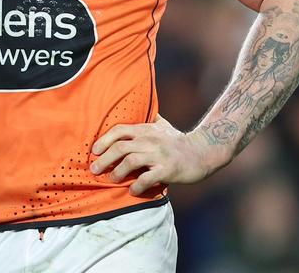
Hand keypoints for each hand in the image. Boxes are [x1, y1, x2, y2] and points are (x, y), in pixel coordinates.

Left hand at [89, 116, 228, 195]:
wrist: (204, 152)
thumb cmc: (178, 140)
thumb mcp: (162, 125)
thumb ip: (148, 118)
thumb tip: (137, 108)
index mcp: (146, 129)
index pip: (119, 130)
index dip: (103, 140)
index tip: (93, 151)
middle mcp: (150, 140)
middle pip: (120, 147)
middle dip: (104, 159)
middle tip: (94, 170)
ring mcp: (159, 155)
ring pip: (131, 161)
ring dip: (118, 172)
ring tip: (112, 179)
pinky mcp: (168, 169)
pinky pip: (147, 178)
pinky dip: (137, 185)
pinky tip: (132, 191)